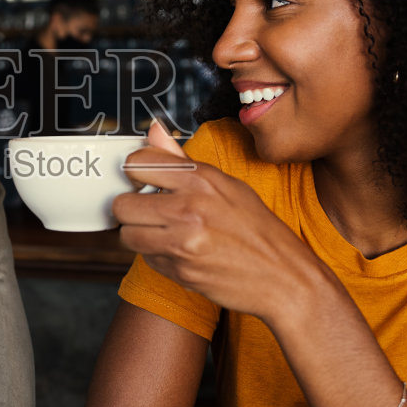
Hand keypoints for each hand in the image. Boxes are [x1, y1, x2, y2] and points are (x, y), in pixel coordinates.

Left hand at [113, 124, 326, 319]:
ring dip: (139, 235)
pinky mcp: (180, 270)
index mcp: (201, 179)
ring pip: (127, 234)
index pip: (137, 162)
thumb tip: (152, 129)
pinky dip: (156, 257)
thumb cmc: (257, 229)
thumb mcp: (226, 185)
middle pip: (122, 203)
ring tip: (162, 233)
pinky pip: (146, 259)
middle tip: (148, 212)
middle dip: (131, 209)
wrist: (284, 277)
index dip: (136, 174)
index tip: (144, 182)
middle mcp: (189, 207)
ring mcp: (182, 241)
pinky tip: (179, 253)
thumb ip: (182, 160)